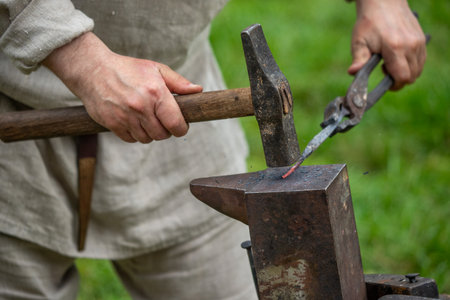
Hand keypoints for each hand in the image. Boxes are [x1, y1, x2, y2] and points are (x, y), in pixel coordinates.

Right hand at [44, 32, 201, 142]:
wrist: (92, 69)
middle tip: (161, 120)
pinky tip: (133, 122)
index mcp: (155, 93)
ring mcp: (125, 117)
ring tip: (146, 119)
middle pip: (162, 135)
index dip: (181, 128)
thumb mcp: (155, 69)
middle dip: (165, 130)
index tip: (179, 126)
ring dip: (149, 133)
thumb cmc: (127, 69)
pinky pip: (131, 139)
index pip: (176, 123)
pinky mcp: (112, 124)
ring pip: (147, 139)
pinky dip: (134, 135)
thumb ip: (178, 82)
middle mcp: (141, 107)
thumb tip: (198, 90)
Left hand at [348, 0, 426, 89]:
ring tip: (390, 62)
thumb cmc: (369, 23)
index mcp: (395, 48)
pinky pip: (421, 60)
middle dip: (398, 79)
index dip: (394, 85)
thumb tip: (353, 73)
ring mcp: (419, 42)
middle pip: (412, 76)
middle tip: (384, 69)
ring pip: (418, 69)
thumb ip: (359, 60)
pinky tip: (398, 57)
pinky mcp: (422, 39)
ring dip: (405, 72)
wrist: (383, 3)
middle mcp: (411, 46)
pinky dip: (412, 64)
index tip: (384, 81)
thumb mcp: (359, 42)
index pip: (403, 77)